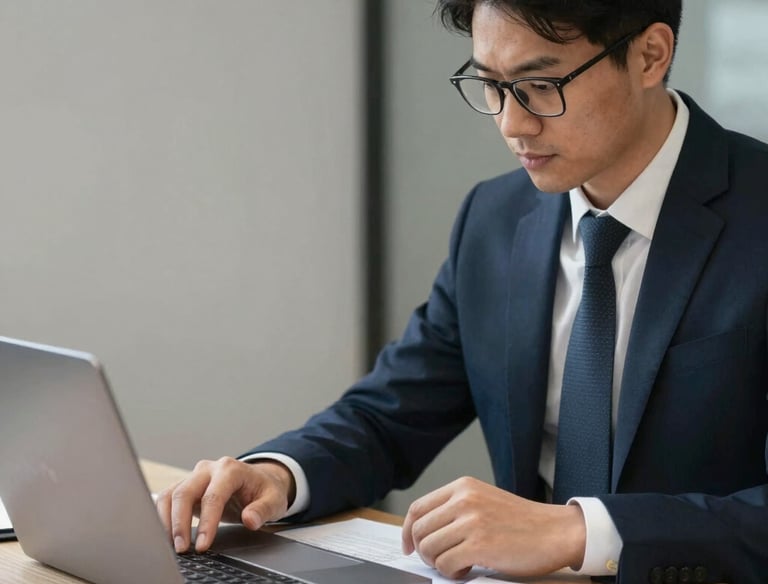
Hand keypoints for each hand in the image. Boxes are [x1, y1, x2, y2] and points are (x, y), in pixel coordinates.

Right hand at [156, 457, 295, 553]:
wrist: (259, 480)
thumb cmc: (265, 490)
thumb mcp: (274, 500)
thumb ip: (262, 510)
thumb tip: (250, 520)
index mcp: (230, 469)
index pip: (213, 496)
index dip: (206, 523)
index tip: (202, 545)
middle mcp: (209, 469)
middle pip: (185, 492)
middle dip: (180, 523)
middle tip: (181, 549)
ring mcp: (195, 476)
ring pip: (171, 494)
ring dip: (166, 521)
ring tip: (171, 546)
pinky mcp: (186, 486)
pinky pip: (167, 499)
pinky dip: (163, 517)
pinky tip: (167, 536)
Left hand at [401, 477, 585, 578]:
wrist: (556, 531)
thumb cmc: (522, 522)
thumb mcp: (484, 501)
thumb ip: (456, 509)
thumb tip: (424, 531)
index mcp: (462, 487)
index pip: (417, 508)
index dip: (407, 531)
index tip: (409, 546)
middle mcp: (463, 500)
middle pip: (419, 530)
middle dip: (424, 552)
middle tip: (440, 561)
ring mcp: (471, 521)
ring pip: (429, 549)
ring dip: (439, 564)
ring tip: (458, 565)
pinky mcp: (480, 544)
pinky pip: (446, 565)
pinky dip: (452, 573)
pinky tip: (467, 570)